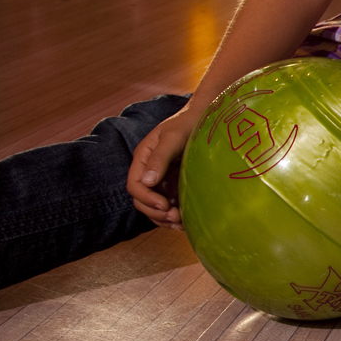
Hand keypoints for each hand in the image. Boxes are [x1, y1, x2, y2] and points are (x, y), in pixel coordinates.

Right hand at [128, 108, 199, 228]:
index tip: (164, 205)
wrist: (206, 117)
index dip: (146, 198)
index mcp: (143, 158)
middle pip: (142, 200)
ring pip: (154, 207)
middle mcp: (149, 171)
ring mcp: (162, 180)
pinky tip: (184, 222)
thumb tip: (147, 181)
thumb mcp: (173, 137)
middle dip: (155, 212)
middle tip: (175, 217)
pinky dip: (173, 217)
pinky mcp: (175, 186)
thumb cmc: (188, 123)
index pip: (134, 185)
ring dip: (164, 218)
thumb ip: (159, 158)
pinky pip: (168, 206)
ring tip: (180, 223)